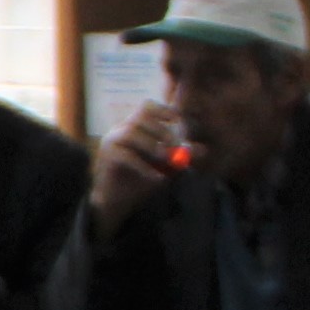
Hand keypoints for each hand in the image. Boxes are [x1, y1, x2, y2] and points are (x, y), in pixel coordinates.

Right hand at [89, 100, 184, 229]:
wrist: (116, 203)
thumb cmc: (139, 182)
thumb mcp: (165, 166)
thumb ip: (180, 156)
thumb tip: (203, 149)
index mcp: (133, 126)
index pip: (147, 107)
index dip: (164, 111)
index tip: (180, 123)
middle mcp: (120, 130)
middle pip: (140, 116)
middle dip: (162, 130)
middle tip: (176, 145)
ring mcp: (110, 142)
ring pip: (131, 133)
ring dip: (153, 145)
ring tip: (168, 159)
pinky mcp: (107, 157)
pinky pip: (126, 156)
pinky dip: (144, 167)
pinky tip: (157, 178)